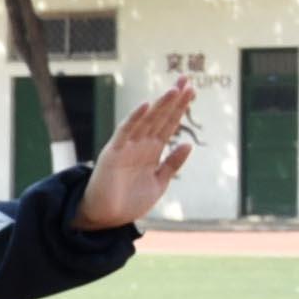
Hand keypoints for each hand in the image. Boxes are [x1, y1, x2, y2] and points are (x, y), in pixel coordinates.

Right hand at [78, 81, 199, 228]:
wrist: (106, 219)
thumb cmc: (129, 202)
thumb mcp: (159, 182)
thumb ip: (172, 164)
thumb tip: (188, 144)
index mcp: (152, 151)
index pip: (169, 123)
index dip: (180, 107)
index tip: (192, 90)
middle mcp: (140, 145)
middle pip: (160, 117)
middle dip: (173, 99)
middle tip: (186, 79)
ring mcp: (126, 147)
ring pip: (146, 121)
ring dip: (160, 105)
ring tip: (175, 89)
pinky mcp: (113, 153)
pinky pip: (124, 132)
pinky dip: (134, 118)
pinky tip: (145, 106)